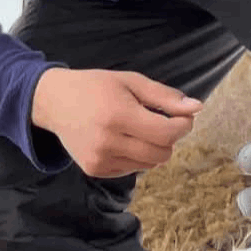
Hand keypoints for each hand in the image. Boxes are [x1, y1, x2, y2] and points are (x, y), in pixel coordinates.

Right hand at [32, 68, 201, 177]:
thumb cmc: (94, 87)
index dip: (183, 125)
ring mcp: (100, 158)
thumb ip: (164, 96)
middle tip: (158, 121)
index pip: (167, 133)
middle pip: (162, 153)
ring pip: (149, 163)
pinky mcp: (94, 169)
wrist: (53, 102)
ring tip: (136, 129)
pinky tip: (120, 139)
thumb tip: (197, 107)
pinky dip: (135, 156)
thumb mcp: (129, 81)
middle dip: (168, 138)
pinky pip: (132, 169)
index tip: (181, 115)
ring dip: (152, 148)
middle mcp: (108, 141)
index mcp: (118, 115)